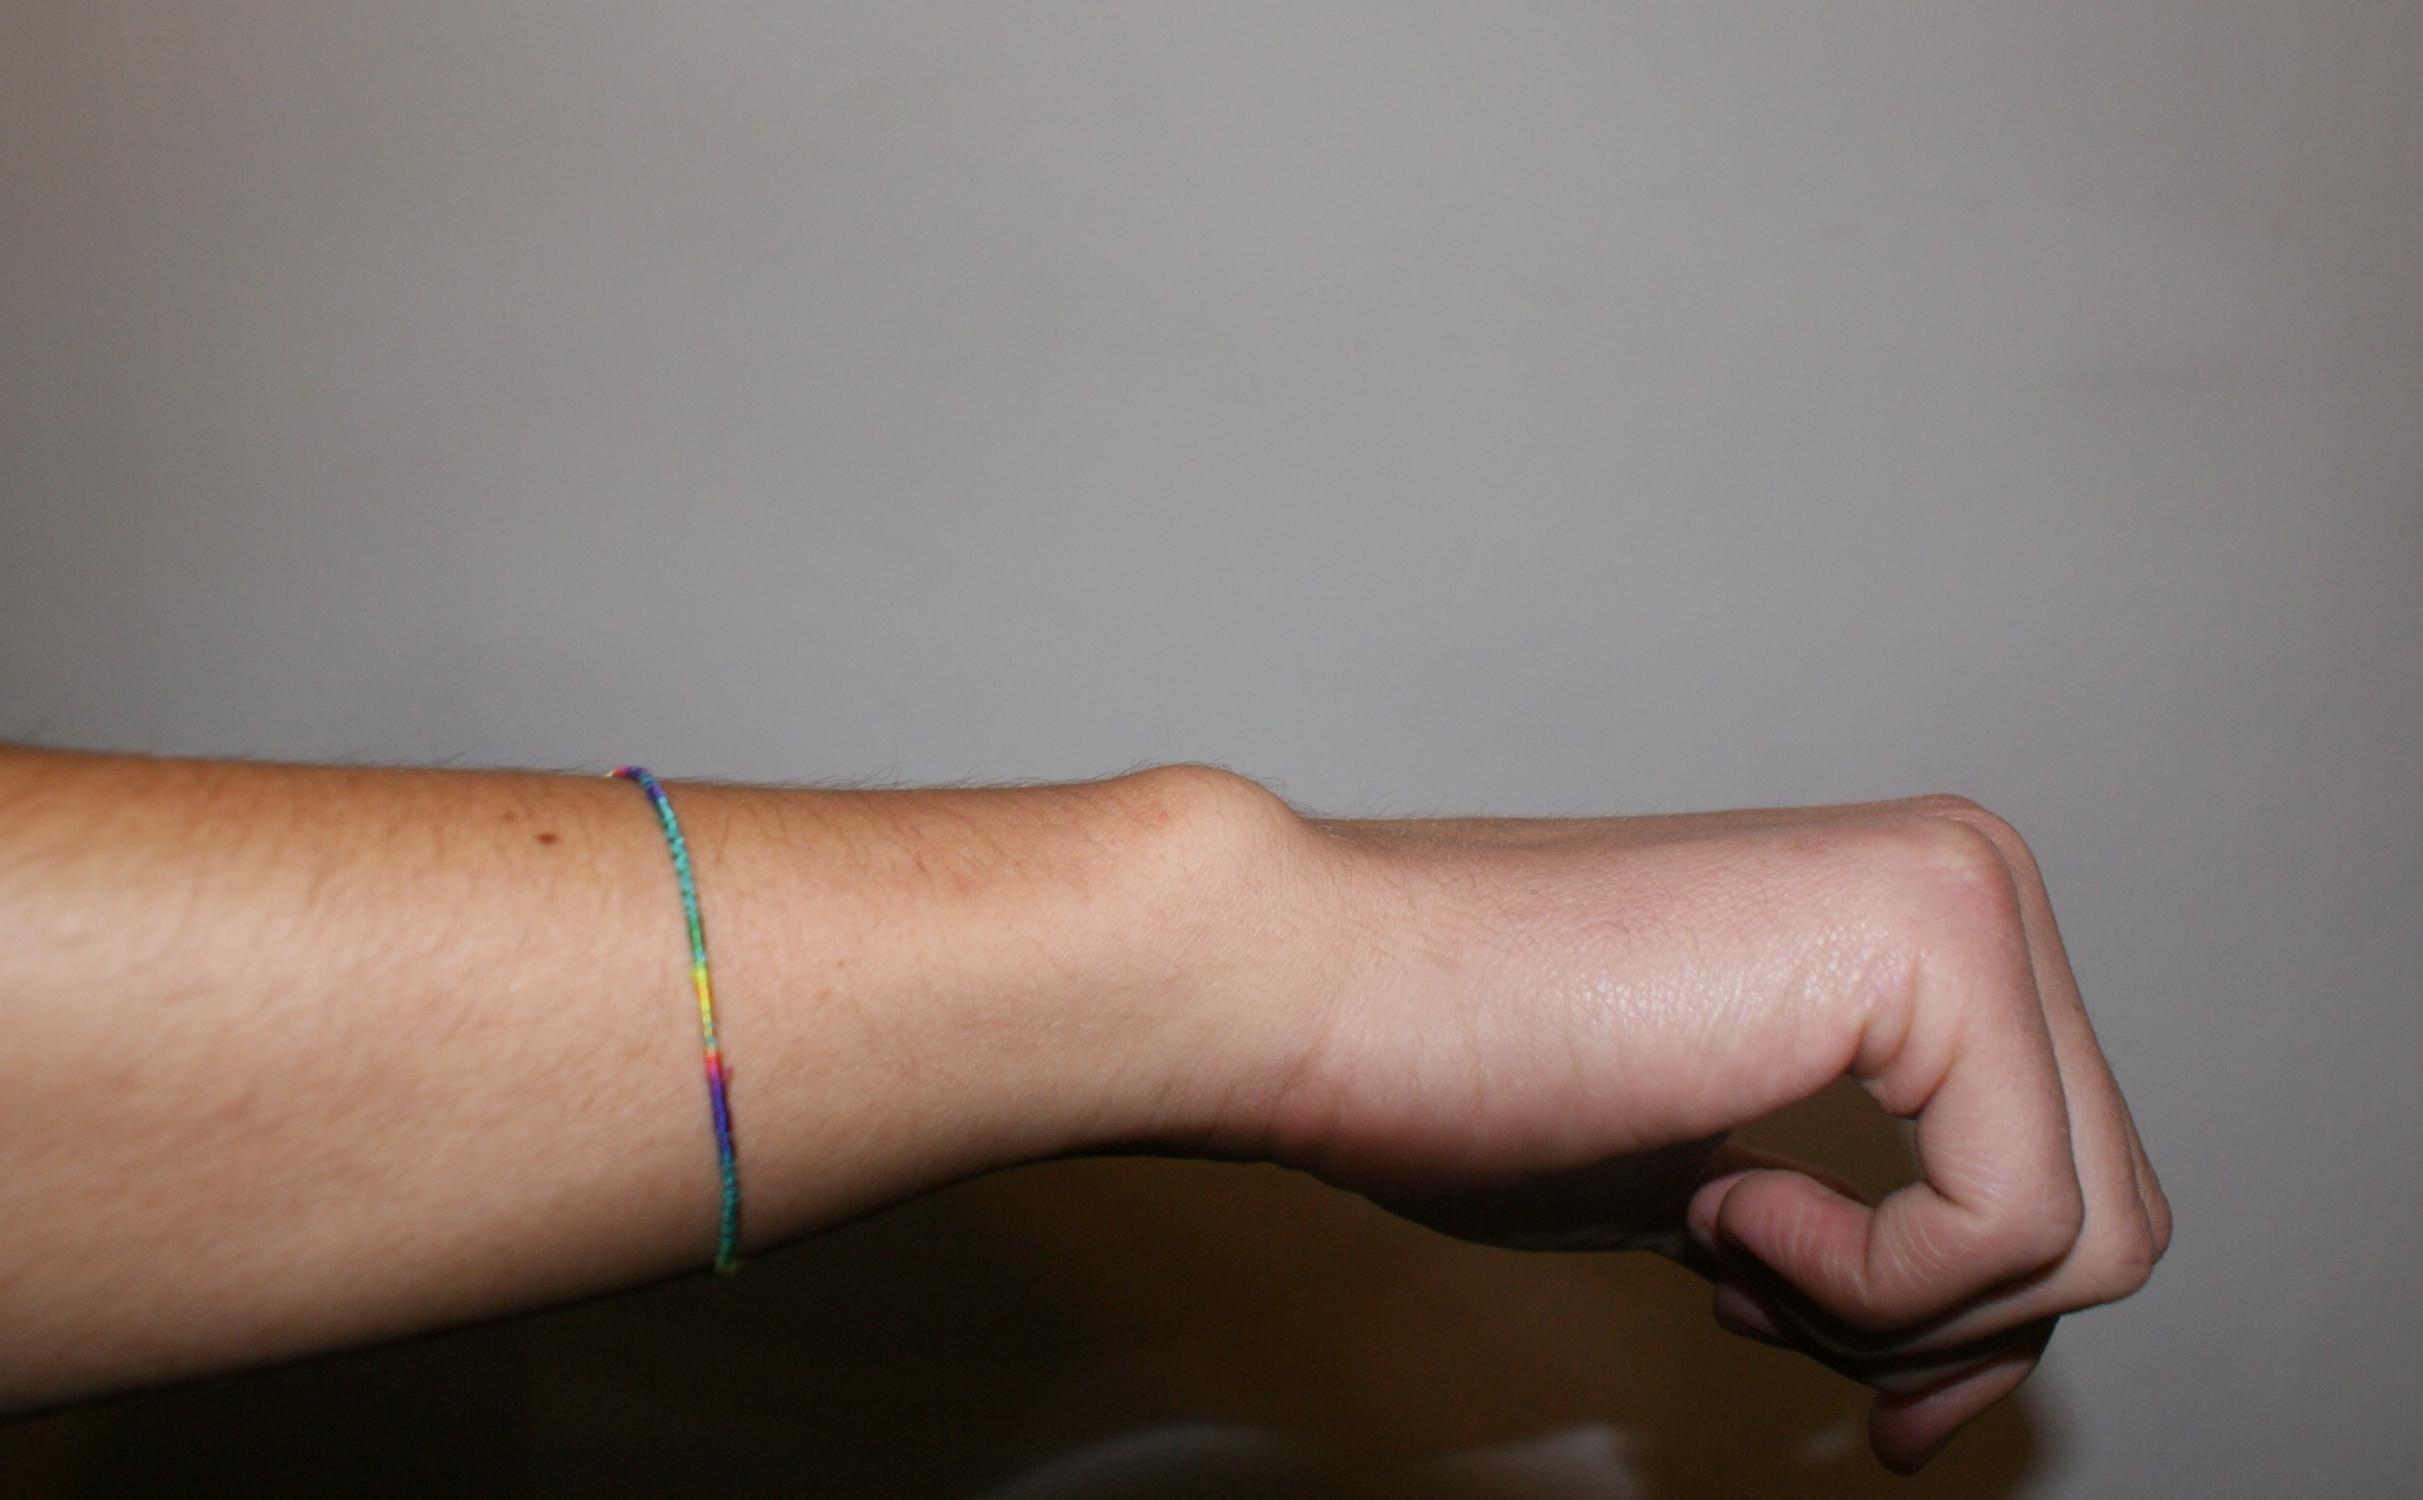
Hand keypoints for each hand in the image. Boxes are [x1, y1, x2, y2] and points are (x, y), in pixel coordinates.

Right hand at [1227, 793, 2170, 1472]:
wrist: (1326, 986)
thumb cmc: (1470, 1073)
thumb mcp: (1718, 1191)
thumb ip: (1854, 1237)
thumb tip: (1944, 1374)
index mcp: (1924, 921)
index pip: (2068, 1179)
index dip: (1972, 1330)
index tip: (1875, 1403)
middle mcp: (1973, 878)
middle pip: (2105, 1215)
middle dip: (1938, 1331)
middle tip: (1756, 1303)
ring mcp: (1965, 893)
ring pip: (2086, 1234)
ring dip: (1890, 1310)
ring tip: (1718, 1237)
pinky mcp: (1933, 937)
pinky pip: (2014, 1219)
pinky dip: (1871, 1281)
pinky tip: (1722, 1203)